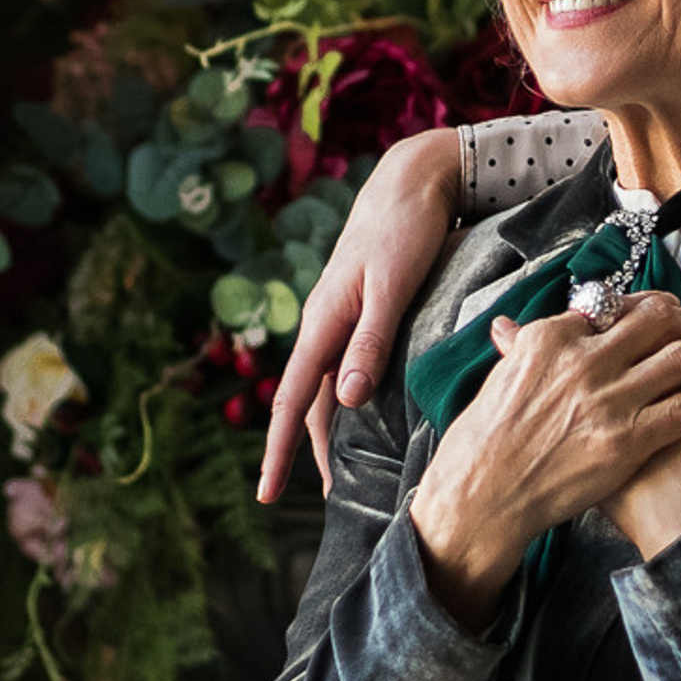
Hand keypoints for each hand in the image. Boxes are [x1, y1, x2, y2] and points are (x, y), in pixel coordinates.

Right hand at [258, 128, 461, 504]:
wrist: (414, 179)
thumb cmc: (406, 229)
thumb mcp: (392, 286)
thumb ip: (371, 342)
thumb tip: (348, 401)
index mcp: (324, 322)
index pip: (293, 401)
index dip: (278, 450)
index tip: (266, 495)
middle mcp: (326, 325)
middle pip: (311, 402)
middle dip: (308, 451)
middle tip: (321, 501)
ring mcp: (343, 318)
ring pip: (330, 387)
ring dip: (334, 430)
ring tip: (348, 473)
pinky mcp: (365, 311)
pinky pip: (351, 367)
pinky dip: (354, 401)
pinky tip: (370, 418)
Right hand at [410, 293, 680, 628]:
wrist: (482, 496)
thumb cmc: (482, 444)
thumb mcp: (497, 379)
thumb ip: (518, 348)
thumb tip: (510, 327)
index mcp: (551, 337)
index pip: (614, 305)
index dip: (646, 306)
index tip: (660, 312)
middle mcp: (584, 359)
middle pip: (657, 321)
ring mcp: (608, 399)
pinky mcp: (628, 440)